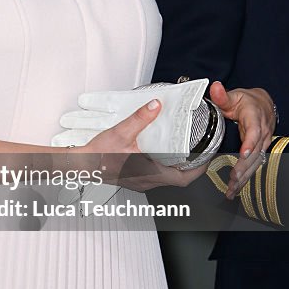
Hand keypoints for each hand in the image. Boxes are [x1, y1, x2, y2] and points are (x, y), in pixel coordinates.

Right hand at [81, 99, 207, 190]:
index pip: (184, 179)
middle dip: (190, 165)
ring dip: (176, 165)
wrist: (82, 164)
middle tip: (197, 149)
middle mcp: (146, 181)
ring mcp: (140, 181)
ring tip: (181, 148)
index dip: (199, 169)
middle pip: (178, 178)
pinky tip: (158, 152)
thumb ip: (140, 118)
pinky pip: (155, 175)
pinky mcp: (133, 178)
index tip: (206, 157)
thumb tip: (155, 106)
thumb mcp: (120, 132)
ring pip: (166, 177)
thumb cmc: (97, 155)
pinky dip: (162, 164)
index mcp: (148, 173)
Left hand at [209, 81, 275, 197]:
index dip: (250, 142)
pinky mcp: (260, 151)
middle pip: (256, 151)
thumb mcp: (234, 96)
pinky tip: (235, 188)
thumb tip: (215, 87)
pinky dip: (245, 178)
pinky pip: (253, 166)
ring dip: (244, 176)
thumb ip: (223, 95)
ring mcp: (262, 143)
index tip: (244, 153)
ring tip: (232, 188)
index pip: (255, 130)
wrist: (263, 104)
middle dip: (245, 166)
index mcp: (255, 117)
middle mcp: (262, 132)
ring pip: (256, 162)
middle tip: (234, 177)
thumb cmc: (247, 101)